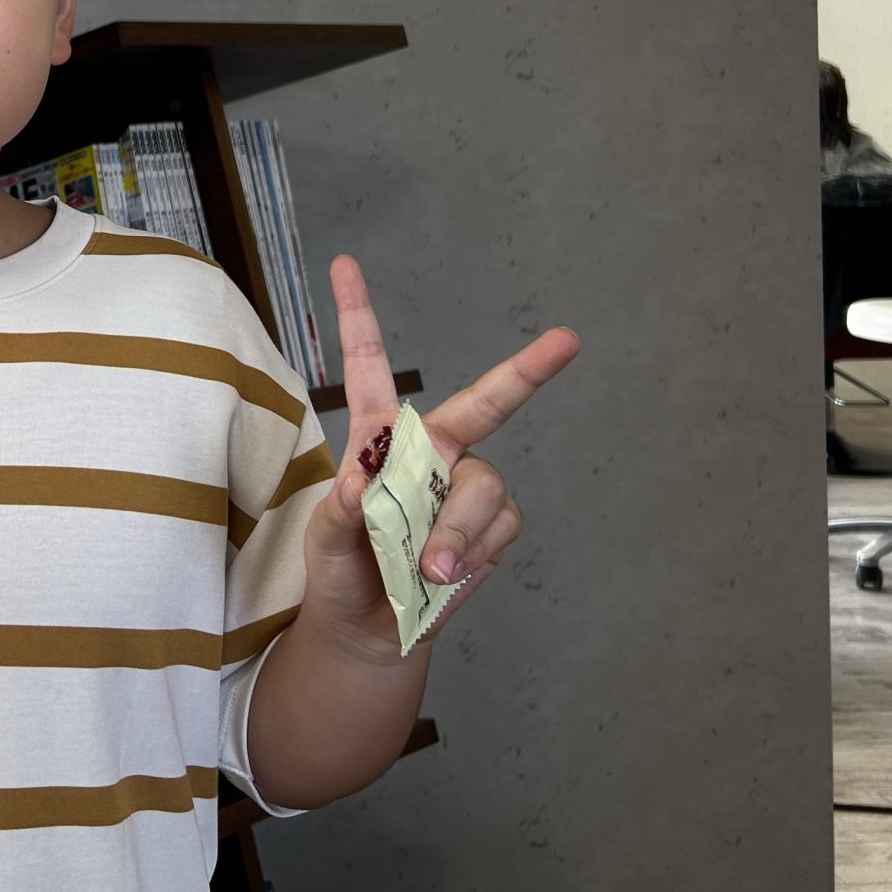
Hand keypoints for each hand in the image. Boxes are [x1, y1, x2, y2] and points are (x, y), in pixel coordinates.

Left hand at [296, 255, 578, 660]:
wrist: (371, 629)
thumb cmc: (342, 571)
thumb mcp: (325, 540)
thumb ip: (340, 509)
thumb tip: (364, 481)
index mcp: (379, 436)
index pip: (369, 365)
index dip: (358, 313)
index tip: (344, 263)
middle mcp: (433, 450)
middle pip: (485, 403)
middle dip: (527, 372)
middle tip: (566, 340)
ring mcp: (467, 487)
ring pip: (486, 486)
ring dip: (458, 529)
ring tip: (428, 567)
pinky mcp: (492, 528)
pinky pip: (498, 528)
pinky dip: (472, 553)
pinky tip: (445, 574)